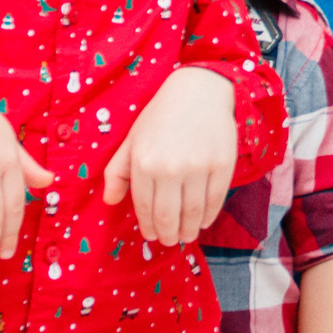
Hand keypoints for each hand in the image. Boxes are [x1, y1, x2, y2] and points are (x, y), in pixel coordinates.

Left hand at [104, 66, 239, 244]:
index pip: (145, 207)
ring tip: (186, 235)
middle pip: (169, 216)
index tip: (152, 235)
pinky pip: (215, 200)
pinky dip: (208, 216)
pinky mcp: (222, 165)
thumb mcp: (132, 140)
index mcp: (144, 162)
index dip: (149, 226)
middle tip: (169, 240)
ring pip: (192, 212)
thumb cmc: (160, 117)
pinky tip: (202, 221)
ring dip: (188, 230)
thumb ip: (117, 172)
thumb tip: (110, 201)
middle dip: (168, 235)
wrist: (199, 91)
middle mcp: (170, 167)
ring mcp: (198, 167)